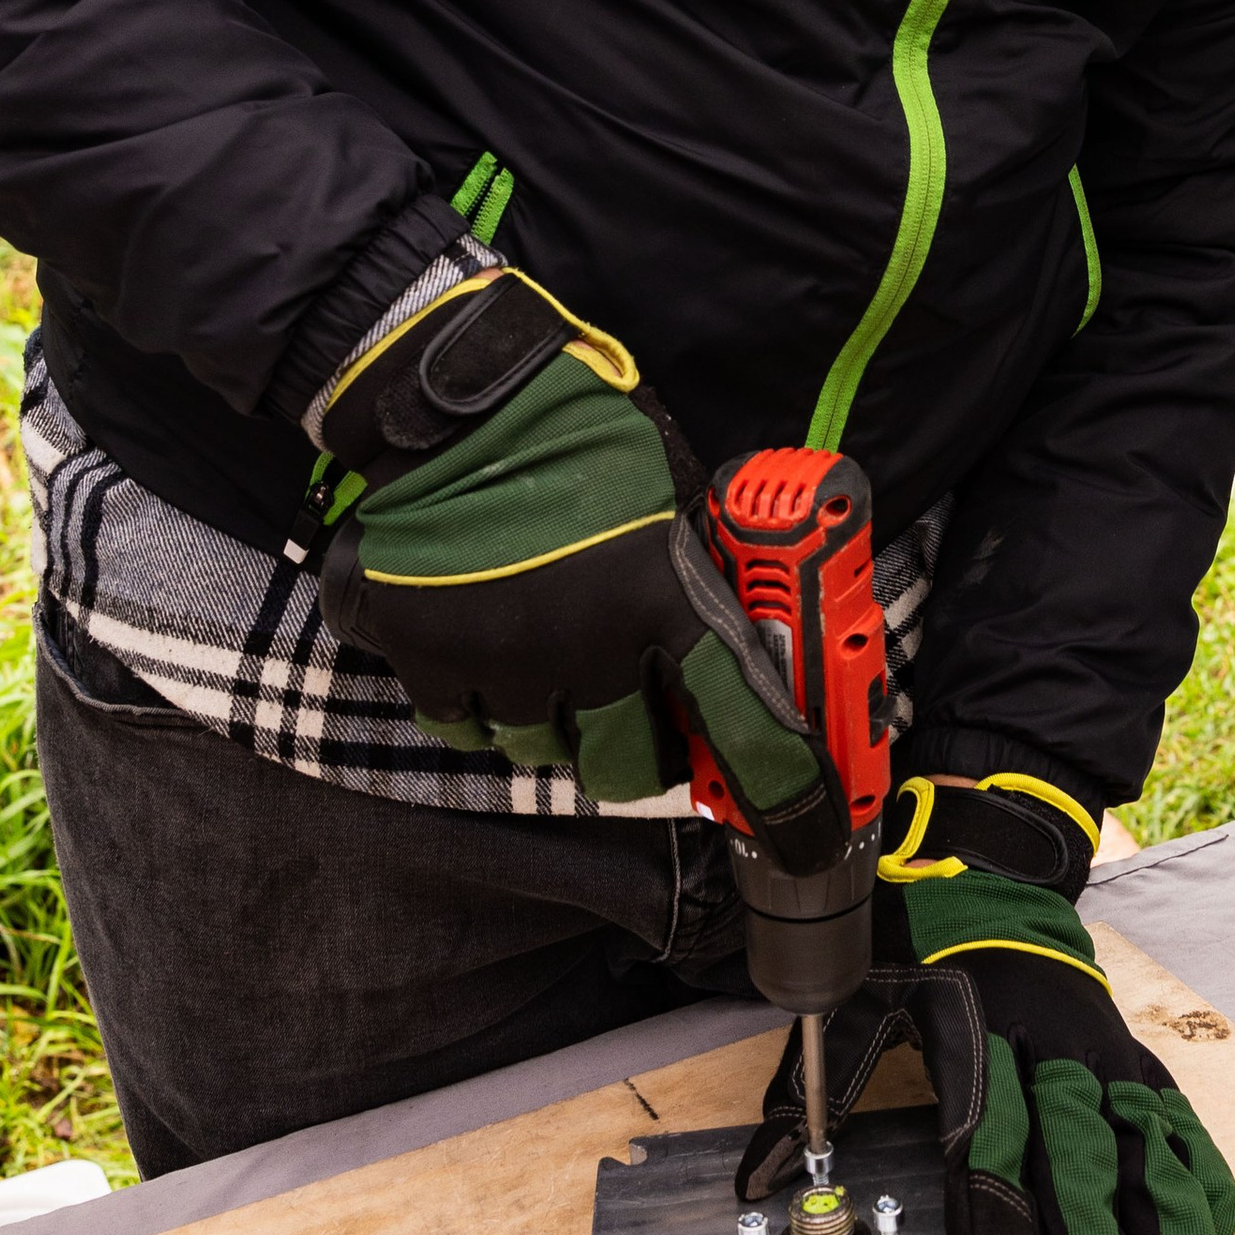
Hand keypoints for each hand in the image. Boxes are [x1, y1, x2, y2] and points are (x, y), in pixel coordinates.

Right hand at [311, 269, 834, 842]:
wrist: (451, 396)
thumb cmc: (576, 432)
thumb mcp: (668, 494)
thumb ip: (694, 580)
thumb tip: (740, 646)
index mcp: (663, 598)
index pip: (746, 723)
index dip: (786, 796)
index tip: (810, 838)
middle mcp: (586, 646)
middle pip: (626, 771)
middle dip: (638, 755)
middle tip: (633, 715)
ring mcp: (499, 658)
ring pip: (539, 750)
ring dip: (551, 719)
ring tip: (544, 649)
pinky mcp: (424, 655)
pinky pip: (458, 720)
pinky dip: (472, 695)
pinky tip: (479, 638)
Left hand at [737, 775, 1234, 1234]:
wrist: (986, 864)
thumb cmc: (913, 941)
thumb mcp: (852, 999)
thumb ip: (816, 1088)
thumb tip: (761, 1176)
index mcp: (968, 1029)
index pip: (982, 1128)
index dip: (994, 1203)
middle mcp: (1040, 1040)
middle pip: (1073, 1142)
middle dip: (1094, 1227)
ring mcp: (1093, 1044)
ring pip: (1137, 1130)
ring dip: (1161, 1206)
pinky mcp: (1127, 1046)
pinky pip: (1171, 1107)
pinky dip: (1197, 1161)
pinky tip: (1212, 1217)